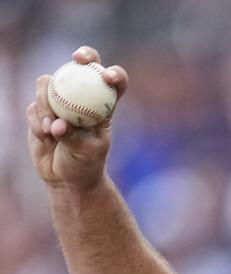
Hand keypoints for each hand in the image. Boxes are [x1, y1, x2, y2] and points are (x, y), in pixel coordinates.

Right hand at [26, 46, 127, 191]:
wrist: (66, 177)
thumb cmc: (85, 165)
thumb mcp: (86, 152)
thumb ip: (72, 136)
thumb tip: (57, 124)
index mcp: (103, 106)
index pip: (114, 82)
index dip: (113, 74)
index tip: (108, 77)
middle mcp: (82, 97)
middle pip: (81, 66)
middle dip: (83, 56)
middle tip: (77, 60)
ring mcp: (59, 100)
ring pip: (48, 85)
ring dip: (48, 105)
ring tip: (53, 131)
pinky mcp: (40, 109)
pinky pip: (34, 107)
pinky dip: (38, 121)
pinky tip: (45, 137)